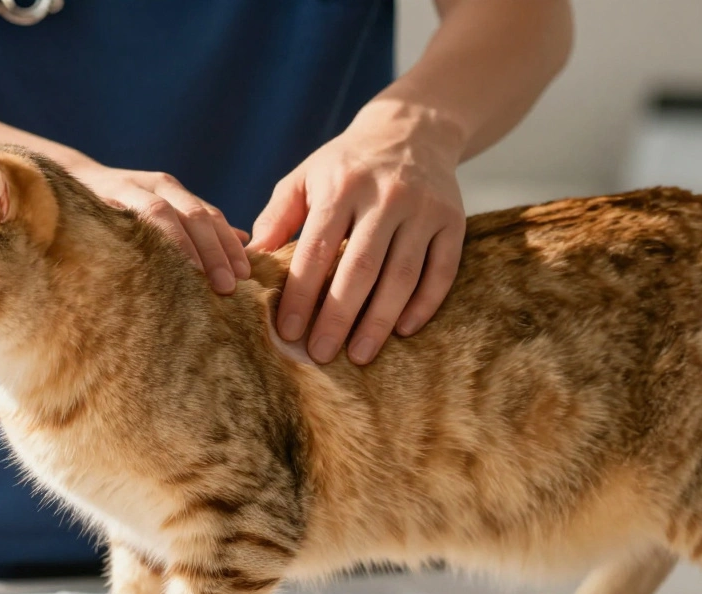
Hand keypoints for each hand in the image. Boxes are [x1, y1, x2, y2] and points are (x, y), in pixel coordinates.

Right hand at [75, 165, 250, 293]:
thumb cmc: (123, 210)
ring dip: (184, 247)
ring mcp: (130, 188)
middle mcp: (159, 186)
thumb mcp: (166, 214)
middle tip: (229, 285)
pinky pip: (126, 218)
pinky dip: (143, 239)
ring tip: (199, 278)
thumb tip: (244, 240)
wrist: (67, 187)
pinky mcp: (103, 199)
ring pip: (164, 215)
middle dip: (215, 251)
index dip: (230, 246)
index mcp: (177, 193)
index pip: (212, 217)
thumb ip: (201, 227)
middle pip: (196, 216)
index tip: (247, 276)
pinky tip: (153, 266)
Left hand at [249, 101, 465, 364]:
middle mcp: (387, 196)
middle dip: (338, 316)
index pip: (317, 250)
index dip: (301, 294)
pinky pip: (441, 271)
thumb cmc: (346, 165)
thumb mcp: (305, 178)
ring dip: (380, 320)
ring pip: (403, 275)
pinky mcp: (453, 221)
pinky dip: (424, 304)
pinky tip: (403, 330)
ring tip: (359, 355)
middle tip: (320, 354)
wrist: (412, 130)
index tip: (288, 331)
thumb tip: (249, 263)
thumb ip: (277, 217)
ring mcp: (424, 209)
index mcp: (343, 186)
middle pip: (361, 268)